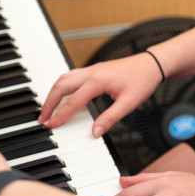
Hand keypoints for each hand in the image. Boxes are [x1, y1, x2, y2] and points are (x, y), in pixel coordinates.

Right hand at [38, 53, 163, 136]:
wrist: (152, 64)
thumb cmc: (142, 80)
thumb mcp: (129, 103)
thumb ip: (111, 118)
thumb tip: (95, 132)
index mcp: (98, 80)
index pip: (73, 101)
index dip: (61, 115)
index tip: (51, 125)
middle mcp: (91, 72)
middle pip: (61, 86)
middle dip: (49, 102)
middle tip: (42, 118)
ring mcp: (92, 69)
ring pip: (64, 78)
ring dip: (53, 93)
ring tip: (48, 108)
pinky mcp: (94, 70)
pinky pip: (71, 76)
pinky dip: (61, 86)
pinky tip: (62, 95)